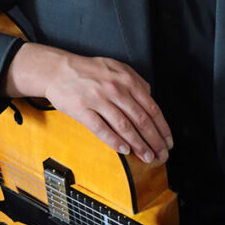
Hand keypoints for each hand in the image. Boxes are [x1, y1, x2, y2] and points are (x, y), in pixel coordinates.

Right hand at [4, 42, 172, 163]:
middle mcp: (115, 89)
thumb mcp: (115, 67)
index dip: (162, 128)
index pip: (151, 108)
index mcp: (126, 80)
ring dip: (138, 144)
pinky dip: (115, 141)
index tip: (167, 141)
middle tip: (161, 154)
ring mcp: (98, 100)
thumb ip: (135, 80)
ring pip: (124, 126)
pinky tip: (124, 150)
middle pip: (141, 120)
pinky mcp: (82, 110)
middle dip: (154, 140)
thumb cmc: (87, 70)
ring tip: (146, 156)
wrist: (57, 70)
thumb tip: (150, 96)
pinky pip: (102, 129)